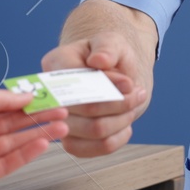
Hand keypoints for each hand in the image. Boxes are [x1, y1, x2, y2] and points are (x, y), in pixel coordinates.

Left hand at [0, 87, 69, 189]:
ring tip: (60, 129)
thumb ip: (3, 98)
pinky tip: (41, 144)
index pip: (3, 110)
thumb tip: (26, 96)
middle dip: (38, 121)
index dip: (26, 106)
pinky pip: (7, 164)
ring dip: (37, 136)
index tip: (47, 102)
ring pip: (13, 145)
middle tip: (61, 116)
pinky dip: (26, 154)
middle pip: (11, 128)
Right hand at [41, 22, 151, 157]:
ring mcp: (59, 121)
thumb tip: (100, 60)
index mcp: (55, 64)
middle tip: (138, 93)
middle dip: (120, 103)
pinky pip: (96, 149)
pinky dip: (118, 138)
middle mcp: (52, 95)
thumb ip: (107, 48)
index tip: (129, 82)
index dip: (107, 86)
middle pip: (86, 109)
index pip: (78, 82)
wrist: (113, 73)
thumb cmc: (109, 55)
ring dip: (122, 120)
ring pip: (94, 131)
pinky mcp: (72, 141)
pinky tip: (125, 124)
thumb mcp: (112, 41)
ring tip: (133, 105)